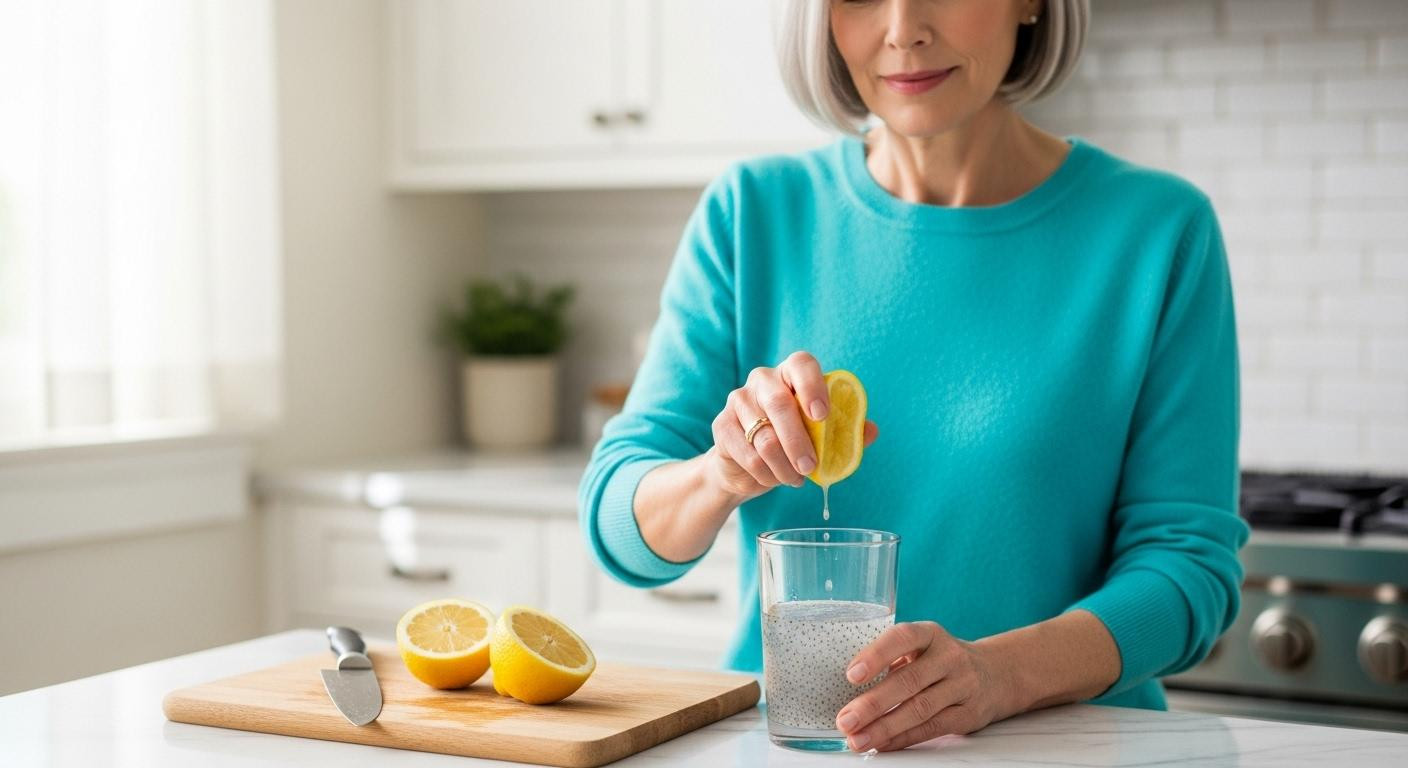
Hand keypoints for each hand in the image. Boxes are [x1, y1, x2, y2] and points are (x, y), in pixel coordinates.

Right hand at [706, 351, 877, 501]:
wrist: (747, 463)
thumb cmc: (792, 441)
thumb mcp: (822, 436)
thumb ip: (846, 431)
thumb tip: (871, 431)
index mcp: (791, 374)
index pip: (801, 364)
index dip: (812, 386)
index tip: (822, 416)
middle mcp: (762, 380)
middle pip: (779, 404)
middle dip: (799, 441)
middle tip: (811, 467)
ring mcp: (738, 400)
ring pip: (763, 436)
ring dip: (784, 465)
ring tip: (796, 479)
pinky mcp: (722, 425)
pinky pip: (747, 454)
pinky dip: (766, 473)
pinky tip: (774, 478)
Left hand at [834, 621, 1016, 751]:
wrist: (995, 674)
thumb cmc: (942, 660)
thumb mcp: (921, 647)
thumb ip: (893, 660)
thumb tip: (850, 689)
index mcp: (930, 634)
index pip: (902, 638)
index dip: (876, 655)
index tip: (851, 674)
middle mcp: (949, 657)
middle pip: (909, 681)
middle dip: (873, 704)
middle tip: (846, 719)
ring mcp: (962, 686)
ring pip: (920, 709)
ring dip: (884, 727)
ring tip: (858, 738)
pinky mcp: (969, 714)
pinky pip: (932, 728)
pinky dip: (903, 738)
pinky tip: (883, 743)